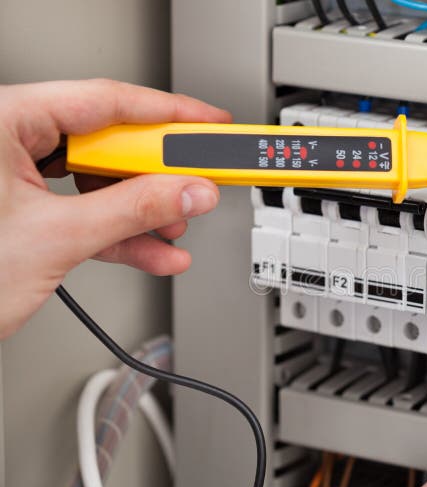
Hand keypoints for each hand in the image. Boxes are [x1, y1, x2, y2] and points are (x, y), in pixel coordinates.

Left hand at [0, 79, 230, 338]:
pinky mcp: (21, 209)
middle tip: (200, 186)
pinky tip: (153, 251)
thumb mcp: (55, 239)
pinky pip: (82, 210)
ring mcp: (12, 175)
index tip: (211, 126)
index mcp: (0, 121)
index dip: (170, 114)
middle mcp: (4, 139)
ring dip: (142, 213)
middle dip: (157, 177)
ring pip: (98, 181)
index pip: (104, 101)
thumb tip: (189, 191)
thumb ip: (132, 210)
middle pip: (106, 142)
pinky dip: (117, 234)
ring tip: (175, 231)